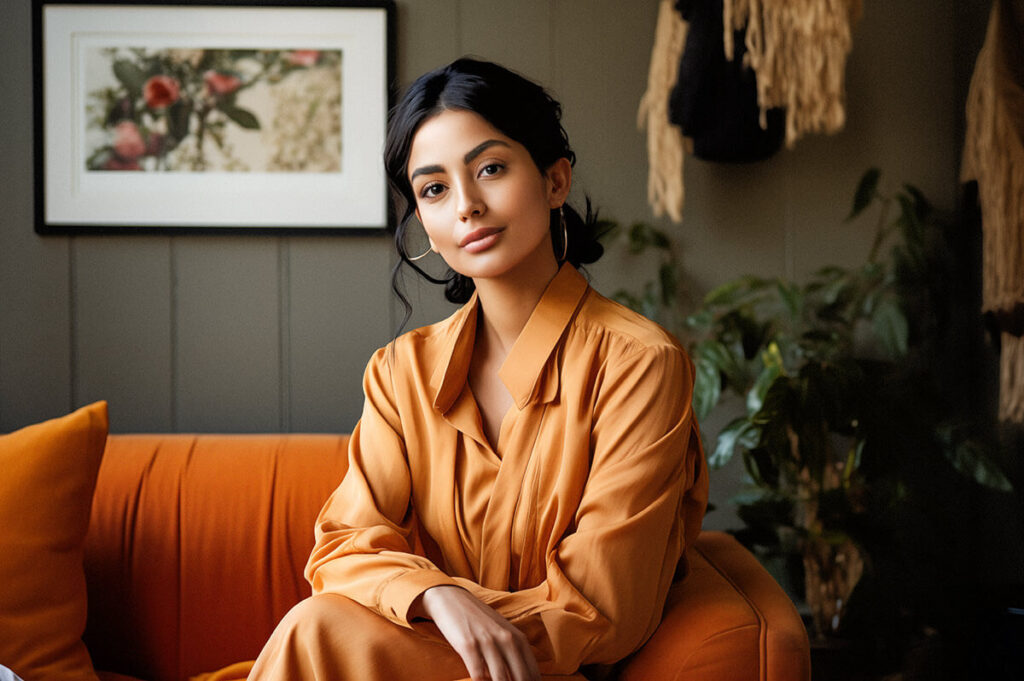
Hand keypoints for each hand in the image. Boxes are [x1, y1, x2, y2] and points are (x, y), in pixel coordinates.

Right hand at [414, 585, 540, 680]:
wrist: (451, 599)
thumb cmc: (478, 619)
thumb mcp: (502, 632)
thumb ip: (514, 652)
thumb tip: (523, 678)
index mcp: (518, 638)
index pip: (532, 673)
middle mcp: (506, 639)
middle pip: (520, 678)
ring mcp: (488, 641)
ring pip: (500, 679)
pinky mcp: (468, 644)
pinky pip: (478, 674)